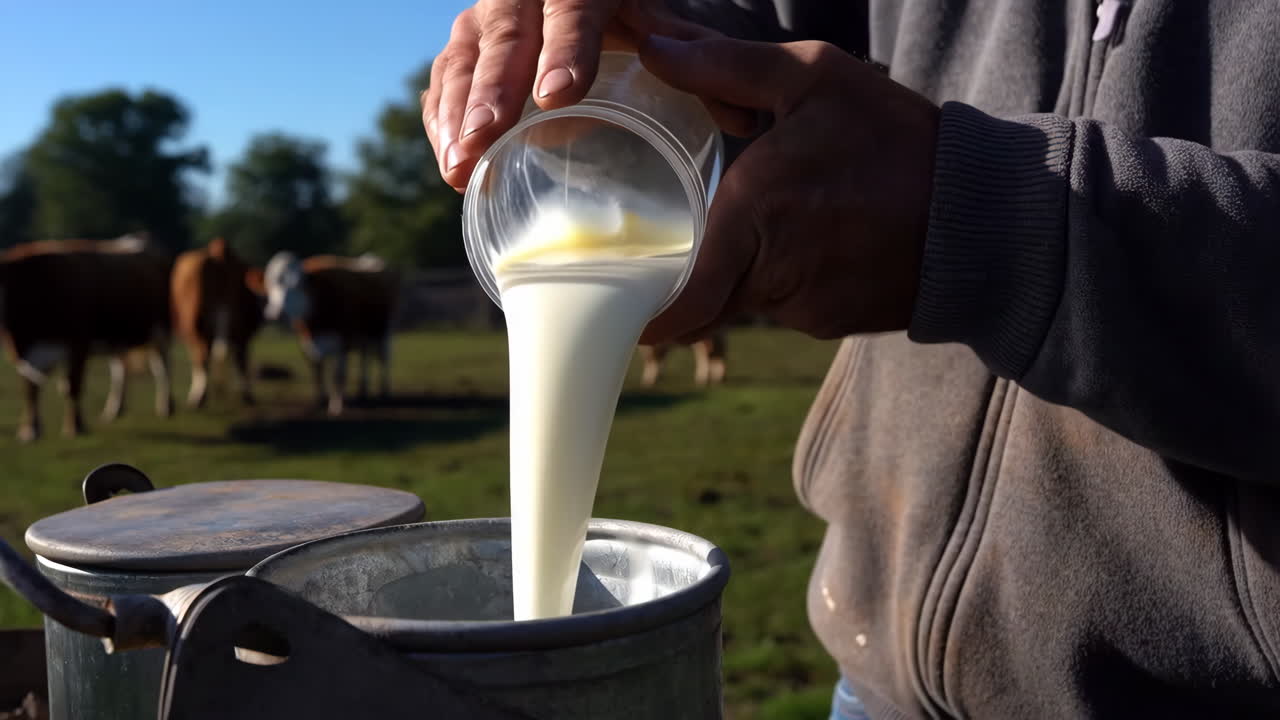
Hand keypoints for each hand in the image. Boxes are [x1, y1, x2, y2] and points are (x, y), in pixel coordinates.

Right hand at [421, 0, 717, 191]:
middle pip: (506, 34)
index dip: (565, 48)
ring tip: (459, 167)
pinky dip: (441, 120)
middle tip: (487, 138)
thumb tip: (745, 119)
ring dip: (457, 114)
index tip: (560, 96)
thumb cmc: (632, 17)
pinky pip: (445, 80)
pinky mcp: (465, 49)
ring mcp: (487, 19)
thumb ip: (703, 65)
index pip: (573, 6)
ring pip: (463, 58)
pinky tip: (449, 162)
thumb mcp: (667, 26)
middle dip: (494, 89)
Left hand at [635, 36, 940, 342]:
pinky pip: (786, 303)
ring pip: (746, 297)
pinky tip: (819, 239)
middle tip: (682, 247)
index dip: (649, 314)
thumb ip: (726, 65)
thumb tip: (653, 47)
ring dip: (748, 266)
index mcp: (752, 213)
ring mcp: (803, 307)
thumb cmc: (896, 140)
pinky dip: (788, 278)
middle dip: (694, 272)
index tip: (627, 309)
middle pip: (706, 293)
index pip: (681, 298)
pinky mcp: (831, 322)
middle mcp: (770, 272)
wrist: (981, 213)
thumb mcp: (815, 78)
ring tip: (783, 219)